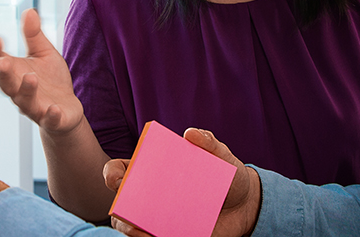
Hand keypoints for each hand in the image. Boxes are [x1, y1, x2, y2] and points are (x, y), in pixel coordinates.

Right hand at [0, 8, 84, 135]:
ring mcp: (35, 107)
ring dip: (26, 90)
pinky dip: (50, 115)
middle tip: (2, 62)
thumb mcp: (44, 54)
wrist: (66, 110)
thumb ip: (34, 36)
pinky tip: (53, 109)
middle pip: (6, 84)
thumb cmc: (51, 81)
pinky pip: (49, 120)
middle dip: (3, 73)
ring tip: (31, 77)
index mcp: (15, 74)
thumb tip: (29, 10)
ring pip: (25, 101)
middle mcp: (20, 92)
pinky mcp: (52, 120)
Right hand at [102, 128, 260, 236]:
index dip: (112, 174)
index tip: (118, 180)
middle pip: (121, 204)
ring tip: (144, 235)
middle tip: (128, 213)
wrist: (247, 205)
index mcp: (153, 170)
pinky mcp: (172, 235)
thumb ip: (209, 141)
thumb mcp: (221, 155)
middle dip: (120, 209)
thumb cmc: (227, 175)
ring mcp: (159, 218)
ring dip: (132, 232)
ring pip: (132, 228)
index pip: (120, 170)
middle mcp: (150, 195)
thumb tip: (191, 133)